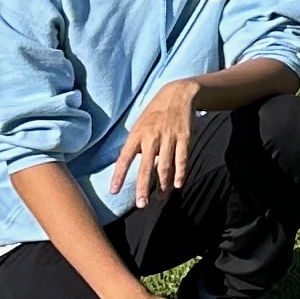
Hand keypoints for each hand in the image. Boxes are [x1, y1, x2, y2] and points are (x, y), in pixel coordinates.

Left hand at [114, 79, 198, 207]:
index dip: (119, 176)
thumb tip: (129, 164)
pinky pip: (182, 158)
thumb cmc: (155, 112)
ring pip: (165, 166)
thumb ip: (135, 145)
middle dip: (143, 187)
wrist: (177, 94)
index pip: (124, 159)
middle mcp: (151, 137)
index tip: (114, 191)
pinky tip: (177, 185)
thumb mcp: (139, 125)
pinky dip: (180, 172)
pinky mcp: (184, 137)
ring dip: (163, 185)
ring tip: (160, 198)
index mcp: (136, 135)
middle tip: (141, 204)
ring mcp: (169, 137)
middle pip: (146, 167)